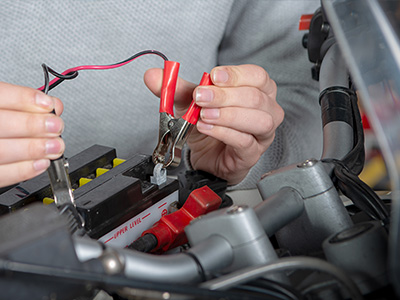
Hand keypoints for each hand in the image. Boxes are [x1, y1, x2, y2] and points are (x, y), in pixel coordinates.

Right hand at [0, 82, 64, 186]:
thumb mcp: (2, 105)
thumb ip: (23, 104)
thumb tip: (52, 106)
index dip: (24, 99)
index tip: (48, 104)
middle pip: (1, 124)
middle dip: (34, 126)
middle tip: (56, 127)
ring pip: (2, 151)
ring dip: (34, 149)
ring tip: (55, 146)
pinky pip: (0, 175)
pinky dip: (24, 170)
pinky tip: (41, 163)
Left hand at [144, 64, 282, 184]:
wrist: (207, 156)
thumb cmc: (209, 125)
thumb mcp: (192, 103)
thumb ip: (175, 88)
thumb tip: (153, 75)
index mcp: (258, 90)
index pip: (257, 76)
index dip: (236, 75)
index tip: (213, 76)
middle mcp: (266, 110)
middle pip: (255, 98)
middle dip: (224, 96)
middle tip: (200, 97)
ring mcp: (262, 134)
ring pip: (258, 120)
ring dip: (227, 115)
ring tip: (204, 115)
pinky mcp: (252, 154)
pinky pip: (245, 142)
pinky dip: (223, 133)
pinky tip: (207, 128)